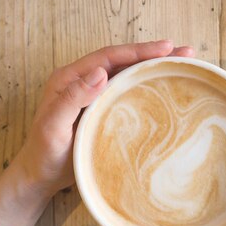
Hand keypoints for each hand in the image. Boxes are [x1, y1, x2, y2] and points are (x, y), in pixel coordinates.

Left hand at [0, 40, 194, 225]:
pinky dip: (146, 86)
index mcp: (69, 78)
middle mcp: (82, 81)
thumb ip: (72, 99)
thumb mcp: (53, 127)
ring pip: (127, 75)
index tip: (165, 48)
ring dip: (153, 68)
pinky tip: (164, 89)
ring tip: (183, 65)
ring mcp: (93, 95)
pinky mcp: (101, 110)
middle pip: (122, 61)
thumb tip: (100, 72)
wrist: (39, 177)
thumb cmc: (43, 154)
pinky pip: (127, 92)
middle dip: (153, 55)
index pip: (109, 56)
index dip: (138, 51)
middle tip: (186, 52)